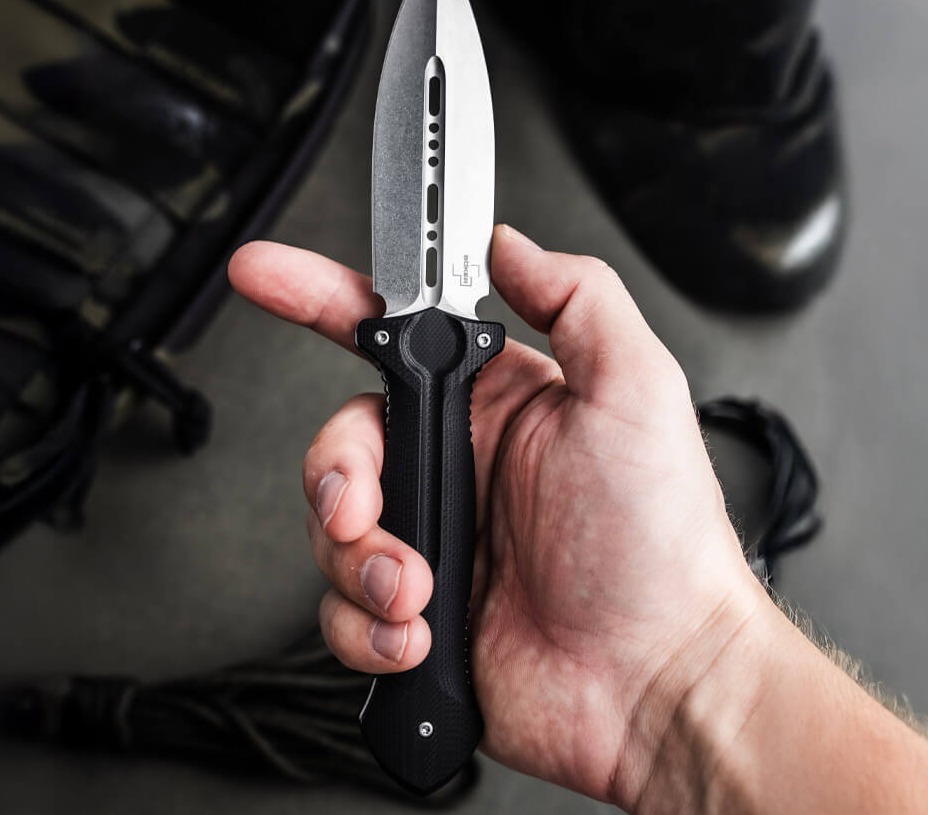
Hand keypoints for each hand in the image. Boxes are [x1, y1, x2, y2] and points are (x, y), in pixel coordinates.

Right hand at [228, 225, 764, 804]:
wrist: (655, 683)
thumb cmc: (660, 546)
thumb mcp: (635, 391)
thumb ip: (575, 297)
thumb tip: (508, 244)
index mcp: (496, 404)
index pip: (395, 333)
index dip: (321, 296)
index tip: (267, 274)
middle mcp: (457, 467)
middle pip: (341, 440)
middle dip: (338, 477)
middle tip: (361, 508)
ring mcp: (434, 541)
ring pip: (331, 528)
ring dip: (363, 563)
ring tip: (420, 590)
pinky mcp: (414, 613)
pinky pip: (342, 609)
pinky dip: (370, 626)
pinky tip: (420, 633)